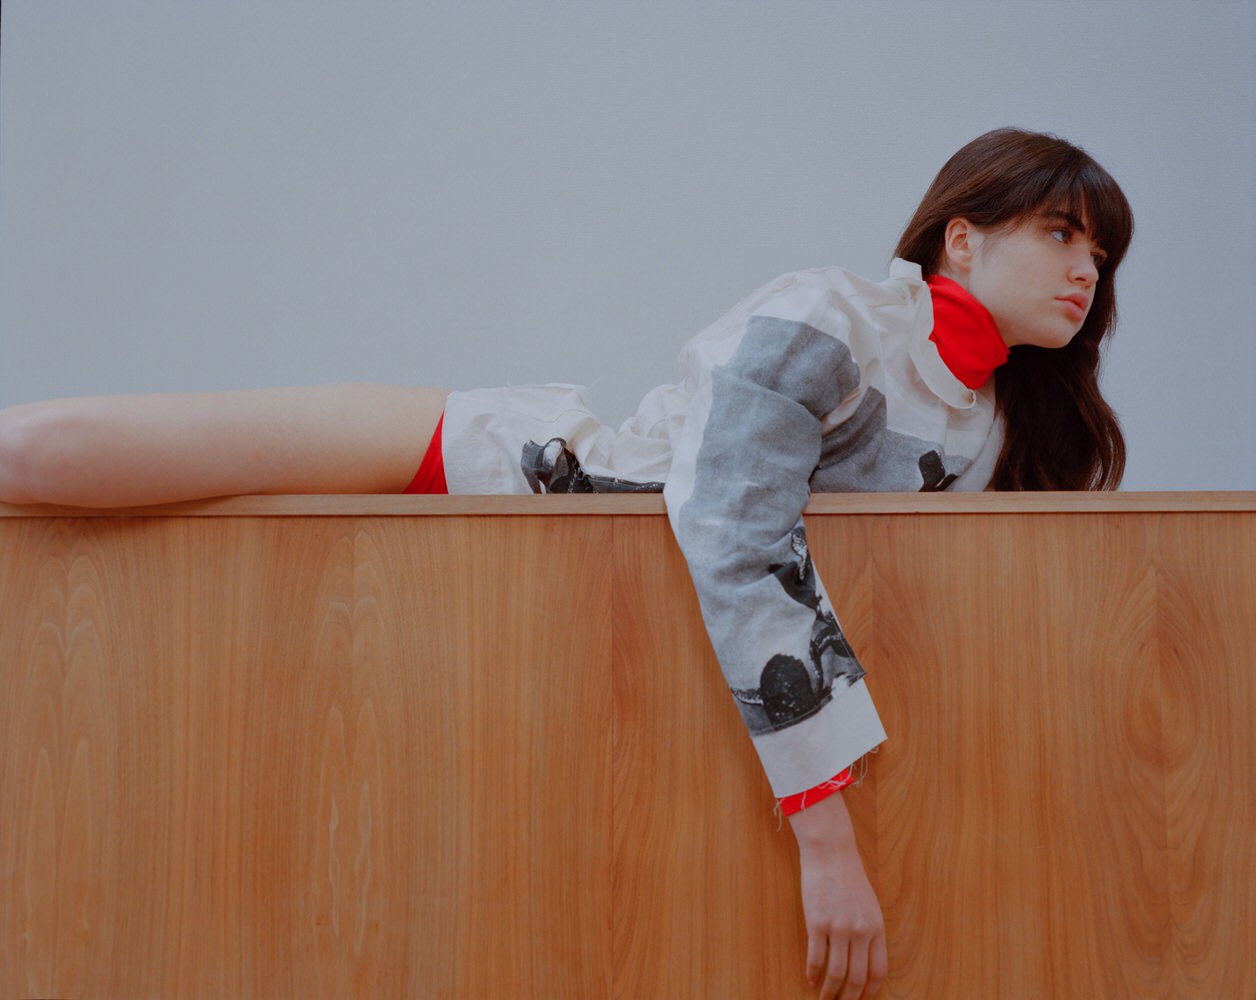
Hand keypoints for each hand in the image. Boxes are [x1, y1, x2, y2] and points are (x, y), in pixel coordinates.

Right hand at [788, 793, 886, 999]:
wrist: (830, 854)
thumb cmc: (848, 879)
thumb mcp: (869, 906)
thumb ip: (869, 933)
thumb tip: (864, 963)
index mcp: (876, 928)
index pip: (878, 971)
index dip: (869, 992)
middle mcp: (860, 931)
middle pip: (856, 977)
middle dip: (848, 998)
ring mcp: (838, 927)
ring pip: (836, 973)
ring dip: (829, 991)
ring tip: (823, 999)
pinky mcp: (817, 922)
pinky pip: (816, 957)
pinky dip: (812, 972)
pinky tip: (810, 978)